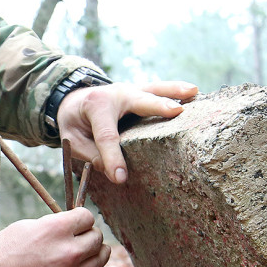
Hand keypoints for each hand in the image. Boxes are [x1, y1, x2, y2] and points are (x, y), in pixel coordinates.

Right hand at [0, 209, 109, 266]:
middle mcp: (69, 252)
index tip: (76, 222)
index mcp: (56, 230)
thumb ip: (52, 227)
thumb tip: (70, 228)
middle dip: (88, 235)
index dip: (80, 218)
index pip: (87, 217)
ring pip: (100, 260)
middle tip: (79, 237)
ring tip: (81, 254)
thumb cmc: (1, 253)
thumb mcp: (25, 228)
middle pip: (97, 238)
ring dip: (92, 254)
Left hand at [56, 80, 197, 183]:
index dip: (113, 157)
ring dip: (174, 92)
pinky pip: (159, 90)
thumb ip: (91, 154)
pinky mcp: (140, 92)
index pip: (107, 135)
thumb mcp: (72, 140)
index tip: (120, 177)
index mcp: (95, 106)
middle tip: (176, 112)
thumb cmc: (75, 122)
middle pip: (139, 102)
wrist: (73, 100)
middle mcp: (115, 93)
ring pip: (153, 90)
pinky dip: (175, 89)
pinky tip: (194, 91)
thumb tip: (114, 172)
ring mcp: (130, 90)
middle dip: (157, 107)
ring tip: (193, 92)